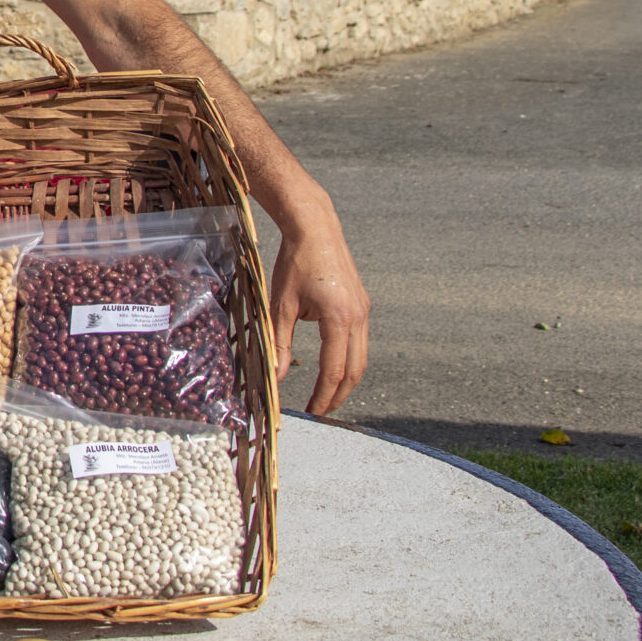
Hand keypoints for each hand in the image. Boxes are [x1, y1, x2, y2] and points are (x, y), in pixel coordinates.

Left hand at [266, 206, 370, 415]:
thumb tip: (277, 376)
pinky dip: (349, 359)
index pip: (335, 369)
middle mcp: (359, 316)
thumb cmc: (295, 263)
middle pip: (355, 369)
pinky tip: (334, 366)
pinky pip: (360, 340)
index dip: (324, 395)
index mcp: (340, 318)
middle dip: (340, 394)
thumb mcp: (282, 305)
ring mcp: (364, 310)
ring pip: (361, 356)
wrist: (316, 228)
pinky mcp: (362, 304)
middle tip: (322, 411)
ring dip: (346, 378)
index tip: (313, 411)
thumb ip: (280, 343)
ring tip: (328, 395)